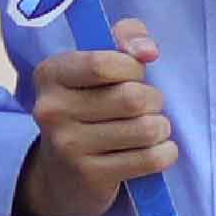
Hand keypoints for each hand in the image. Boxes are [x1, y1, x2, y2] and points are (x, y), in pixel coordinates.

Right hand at [17, 16, 175, 215]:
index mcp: (50, 74)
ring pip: (146, 129)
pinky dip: (165, 153)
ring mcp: (68, 146)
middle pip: (132, 97)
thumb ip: (126, 38)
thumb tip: (148, 51)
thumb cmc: (91, 108)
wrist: (62, 174)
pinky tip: (154, 151)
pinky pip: (151, 159)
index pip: (105, 63)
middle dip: (153, 100)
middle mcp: (51, 109)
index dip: (134, 68)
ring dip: (161, 128)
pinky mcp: (90, 176)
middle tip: (146, 107)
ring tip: (148, 130)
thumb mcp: (99, 66)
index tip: (132, 75)